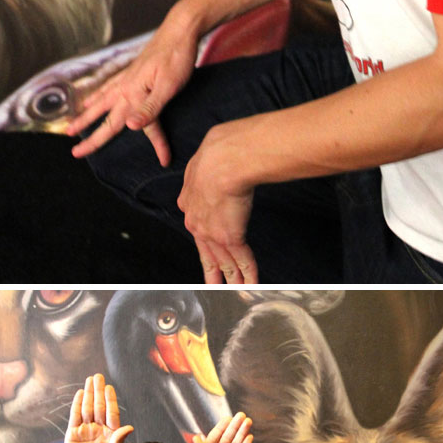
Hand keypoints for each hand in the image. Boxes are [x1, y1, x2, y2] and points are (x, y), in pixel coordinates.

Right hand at [63, 373, 132, 442]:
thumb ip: (118, 441)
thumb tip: (130, 427)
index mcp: (109, 434)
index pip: (110, 413)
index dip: (110, 400)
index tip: (109, 387)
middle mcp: (98, 429)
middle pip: (98, 407)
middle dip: (98, 391)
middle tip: (98, 376)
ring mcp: (85, 430)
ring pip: (87, 408)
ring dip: (89, 394)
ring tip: (90, 380)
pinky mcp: (73, 433)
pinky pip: (75, 415)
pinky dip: (77, 404)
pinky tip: (80, 393)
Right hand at [67, 2, 202, 162]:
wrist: (179, 28)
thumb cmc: (177, 58)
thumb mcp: (168, 86)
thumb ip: (149, 108)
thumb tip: (129, 127)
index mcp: (135, 94)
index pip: (142, 127)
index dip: (157, 145)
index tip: (165, 161)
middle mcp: (126, 87)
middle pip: (106, 118)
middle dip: (92, 137)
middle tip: (74, 153)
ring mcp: (126, 78)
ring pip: (101, 102)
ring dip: (87, 116)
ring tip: (72, 125)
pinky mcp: (130, 70)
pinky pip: (107, 88)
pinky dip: (96, 95)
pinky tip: (92, 97)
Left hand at [178, 128, 257, 284]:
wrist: (224, 159)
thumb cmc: (216, 153)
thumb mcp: (201, 161)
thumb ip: (202, 170)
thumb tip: (206, 165)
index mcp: (191, 203)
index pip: (199, 228)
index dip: (205, 240)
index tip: (209, 249)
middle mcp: (199, 223)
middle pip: (207, 254)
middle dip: (212, 272)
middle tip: (213, 285)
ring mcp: (214, 233)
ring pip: (224, 262)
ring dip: (231, 278)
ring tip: (235, 289)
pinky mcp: (232, 237)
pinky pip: (242, 260)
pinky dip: (248, 274)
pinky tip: (251, 284)